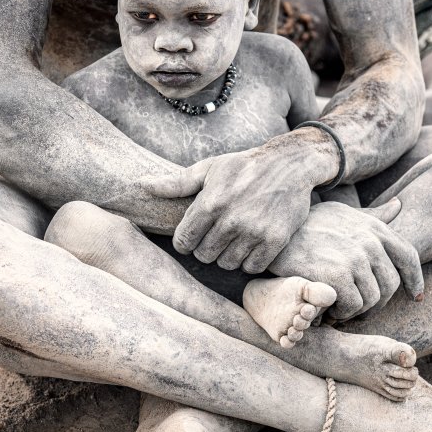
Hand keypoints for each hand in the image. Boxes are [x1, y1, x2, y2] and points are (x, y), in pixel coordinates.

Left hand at [144, 132, 337, 272]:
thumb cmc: (244, 166)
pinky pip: (252, 267)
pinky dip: (249, 261)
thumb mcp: (209, 168)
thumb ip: (176, 183)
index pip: (184, 241)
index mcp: (210, 202)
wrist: (290, 164)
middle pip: (204, 256)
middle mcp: (231, 219)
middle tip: (216, 236)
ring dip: (228, 255)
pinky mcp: (275, 240)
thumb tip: (142, 185)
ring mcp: (255, 231)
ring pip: (228, 264)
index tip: (194, 235)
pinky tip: (250, 246)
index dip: (186, 241)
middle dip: (206, 249)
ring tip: (234, 239)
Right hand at [268, 201, 423, 320]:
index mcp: (374, 227)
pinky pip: (353, 307)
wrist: (278, 235)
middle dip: (376, 303)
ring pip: (372, 300)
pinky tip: (328, 308)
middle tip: (357, 308)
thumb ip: (373, 216)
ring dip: (356, 310)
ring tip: (339, 307)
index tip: (414, 296)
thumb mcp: (344, 213)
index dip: (414, 279)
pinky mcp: (337, 275)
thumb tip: (399, 206)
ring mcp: (355, 258)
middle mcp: (369, 241)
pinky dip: (341, 313)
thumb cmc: (309, 225)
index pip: (409, 256)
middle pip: (391, 285)